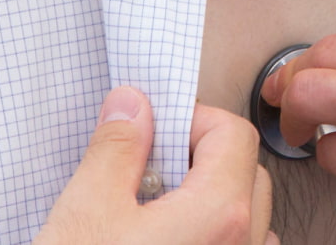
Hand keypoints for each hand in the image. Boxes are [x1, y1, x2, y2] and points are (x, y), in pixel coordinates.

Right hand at [33, 88, 275, 244]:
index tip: (155, 132)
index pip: (235, 134)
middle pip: (248, 176)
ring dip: (211, 204)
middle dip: (203, 161)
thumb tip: (134, 105)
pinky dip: (212, 243)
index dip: (193, 121)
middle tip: (147, 171)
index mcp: (219, 214)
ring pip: (249, 221)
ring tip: (153, 216)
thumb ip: (118, 148)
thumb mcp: (86, 209)